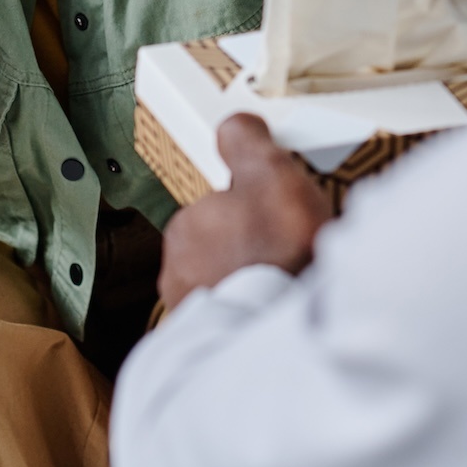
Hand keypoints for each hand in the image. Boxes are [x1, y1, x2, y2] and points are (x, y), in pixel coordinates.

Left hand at [157, 114, 333, 313]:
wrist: (276, 329)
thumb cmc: (272, 253)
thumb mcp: (268, 174)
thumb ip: (246, 142)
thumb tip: (235, 124)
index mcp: (186, 226)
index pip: (215, 205)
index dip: (249, 204)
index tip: (275, 211)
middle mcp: (179, 270)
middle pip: (221, 245)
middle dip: (250, 244)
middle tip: (287, 246)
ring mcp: (193, 309)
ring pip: (226, 282)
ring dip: (252, 280)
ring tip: (288, 280)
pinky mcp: (211, 341)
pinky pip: (233, 317)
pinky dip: (252, 312)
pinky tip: (277, 307)